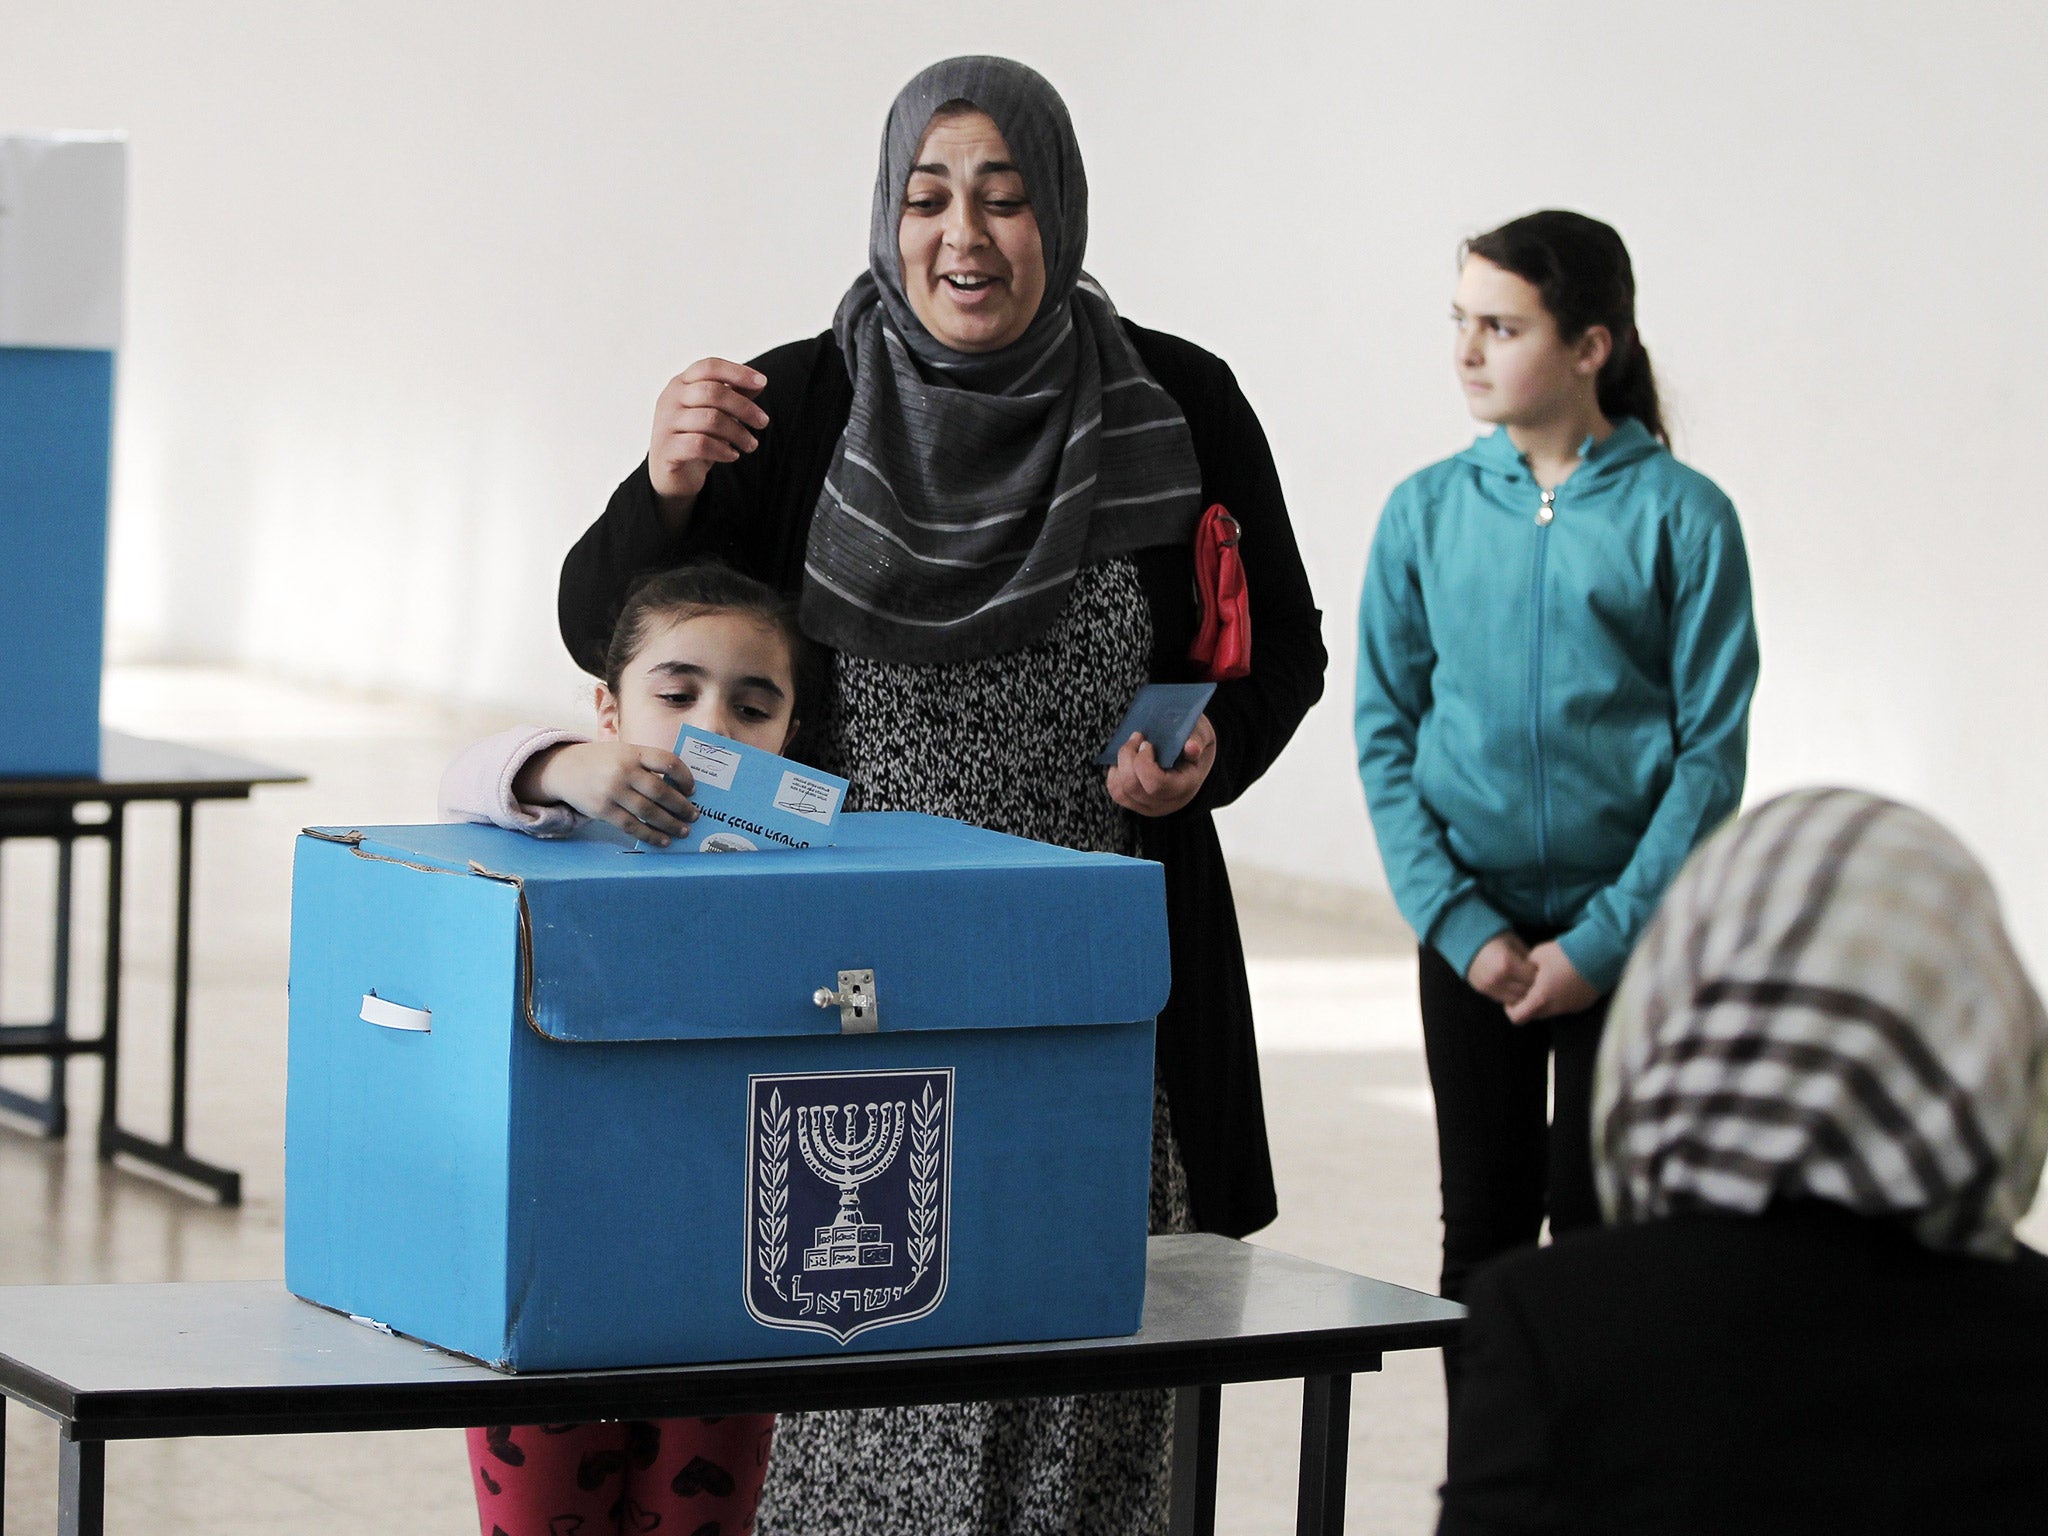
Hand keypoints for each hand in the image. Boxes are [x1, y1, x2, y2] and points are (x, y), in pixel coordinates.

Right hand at [517, 742, 697, 845]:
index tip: (693, 790)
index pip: (667, 761)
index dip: (685, 776)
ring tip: (683, 831)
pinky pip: (631, 825)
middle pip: (660, 791)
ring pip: (648, 811)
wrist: (564, 769)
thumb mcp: (624, 753)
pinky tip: (662, 840)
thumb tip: (679, 790)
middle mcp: (624, 770)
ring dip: (670, 824)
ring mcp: (612, 791)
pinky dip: (650, 835)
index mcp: (633, 752)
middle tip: (694, 816)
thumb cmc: (602, 762)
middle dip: (681, 806)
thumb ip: (647, 765)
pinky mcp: (602, 810)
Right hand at [647, 358, 770, 515]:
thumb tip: (760, 382)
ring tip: (751, 445)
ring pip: (710, 419)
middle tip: (763, 422)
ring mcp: (666, 423)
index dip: (737, 372)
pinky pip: (701, 444)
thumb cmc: (696, 436)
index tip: (762, 382)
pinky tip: (733, 456)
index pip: (709, 367)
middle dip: (744, 407)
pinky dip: (722, 450)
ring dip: (738, 433)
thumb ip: (734, 396)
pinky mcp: (667, 449)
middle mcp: (670, 399)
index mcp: (681, 384)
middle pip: (713, 392)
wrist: (671, 474)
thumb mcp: (716, 413)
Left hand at [1105, 714, 1216, 817]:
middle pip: (1133, 786)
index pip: (1155, 784)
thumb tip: (1191, 746)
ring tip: (1130, 747)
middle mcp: (1167, 802)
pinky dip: (1115, 774)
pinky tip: (1125, 760)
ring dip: (1119, 764)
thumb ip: (1197, 740)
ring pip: (1121, 791)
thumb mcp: (1202, 736)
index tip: (1147, 743)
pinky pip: (1117, 793)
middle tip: (1137, 737)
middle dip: (1127, 757)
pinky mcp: (1137, 805)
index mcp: (1185, 787)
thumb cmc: (1193, 743)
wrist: (1193, 760)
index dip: (1144, 762)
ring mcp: (1150, 807)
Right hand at [1466, 932, 1535, 1008]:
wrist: (1464, 940)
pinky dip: (1512, 996)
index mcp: (1507, 964)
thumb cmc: (1493, 938)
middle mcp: (1498, 979)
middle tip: (1534, 978)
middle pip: (1525, 991)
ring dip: (1523, 993)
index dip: (1539, 974)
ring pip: (1516, 999)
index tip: (1539, 968)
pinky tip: (1514, 986)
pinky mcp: (1483, 992)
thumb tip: (1541, 970)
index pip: (1532, 978)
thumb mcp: (1513, 942)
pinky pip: (1504, 1000)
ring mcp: (1489, 987)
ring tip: (1524, 983)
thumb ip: (1527, 957)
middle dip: (1532, 985)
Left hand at [1504, 941, 1601, 1024]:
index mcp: (1541, 998)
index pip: (1518, 1017)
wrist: (1599, 954)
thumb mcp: (1538, 955)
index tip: (1512, 999)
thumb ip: (1526, 966)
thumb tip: (1525, 970)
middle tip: (1528, 988)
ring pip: (1550, 1011)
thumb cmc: (1565, 953)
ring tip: (1546, 982)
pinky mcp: (1582, 1004)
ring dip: (1545, 1001)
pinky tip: (1563, 982)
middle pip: (1534, 1015)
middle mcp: (1555, 1008)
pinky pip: (1565, 1006)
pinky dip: (1560, 998)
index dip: (1511, 1009)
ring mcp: (1571, 1008)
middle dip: (1528, 1004)